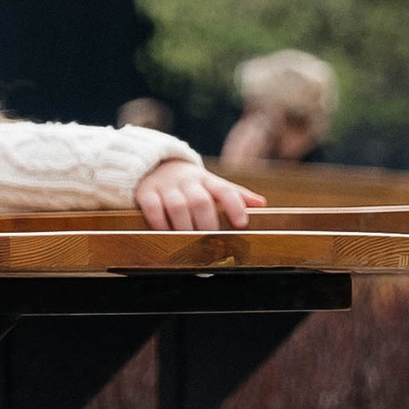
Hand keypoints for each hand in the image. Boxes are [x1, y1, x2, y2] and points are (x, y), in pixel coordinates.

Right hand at [136, 158, 261, 230]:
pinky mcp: (146, 192)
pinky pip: (153, 207)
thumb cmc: (190, 183)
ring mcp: (166, 186)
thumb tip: (262, 204)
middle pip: (201, 202)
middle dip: (207, 224)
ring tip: (189, 242)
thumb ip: (235, 195)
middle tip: (211, 243)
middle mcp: (188, 182)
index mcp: (207, 180)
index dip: (235, 206)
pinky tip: (165, 233)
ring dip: (184, 227)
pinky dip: (160, 222)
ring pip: (178, 206)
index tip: (242, 224)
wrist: (153, 165)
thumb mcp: (212, 185)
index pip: (225, 190)